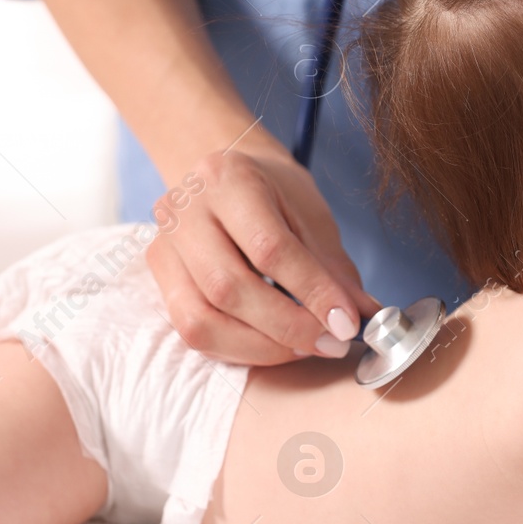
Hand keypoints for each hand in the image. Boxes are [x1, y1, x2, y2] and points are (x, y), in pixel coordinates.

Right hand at [145, 147, 383, 364]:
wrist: (225, 177)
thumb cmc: (274, 193)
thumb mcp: (311, 216)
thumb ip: (333, 269)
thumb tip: (363, 319)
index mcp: (227, 179)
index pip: (269, 248)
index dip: (312, 292)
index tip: (347, 324)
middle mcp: (183, 209)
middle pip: (229, 288)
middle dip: (287, 327)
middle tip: (330, 342)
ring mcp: (163, 245)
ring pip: (203, 318)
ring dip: (261, 346)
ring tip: (303, 346)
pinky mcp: (159, 276)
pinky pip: (192, 330)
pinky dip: (238, 347)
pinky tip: (271, 344)